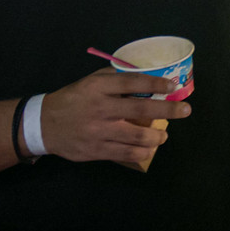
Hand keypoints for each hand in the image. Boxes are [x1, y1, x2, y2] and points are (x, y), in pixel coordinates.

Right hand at [40, 67, 190, 165]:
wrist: (44, 125)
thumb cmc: (72, 99)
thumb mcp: (89, 82)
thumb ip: (114, 78)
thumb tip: (145, 76)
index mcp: (98, 88)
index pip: (132, 82)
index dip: (155, 82)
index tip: (173, 85)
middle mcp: (100, 109)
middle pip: (141, 109)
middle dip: (168, 110)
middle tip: (185, 111)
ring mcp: (99, 132)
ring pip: (139, 136)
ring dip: (158, 136)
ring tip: (163, 135)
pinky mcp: (98, 151)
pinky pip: (128, 154)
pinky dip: (144, 152)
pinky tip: (148, 148)